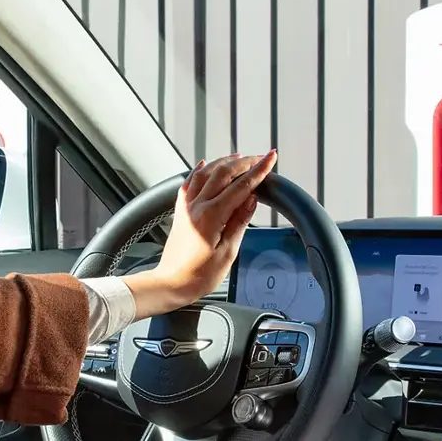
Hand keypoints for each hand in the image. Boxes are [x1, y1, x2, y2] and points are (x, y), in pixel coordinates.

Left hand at [122, 150, 277, 318]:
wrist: (171, 283)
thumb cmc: (198, 275)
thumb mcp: (228, 252)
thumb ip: (240, 222)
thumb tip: (251, 200)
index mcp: (211, 216)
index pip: (241, 186)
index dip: (259, 170)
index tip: (270, 158)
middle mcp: (197, 206)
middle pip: (223, 173)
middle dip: (244, 162)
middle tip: (260, 158)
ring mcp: (186, 206)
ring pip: (206, 173)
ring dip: (223, 162)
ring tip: (238, 157)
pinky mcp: (180, 211)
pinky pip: (189, 182)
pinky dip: (199, 170)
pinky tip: (205, 164)